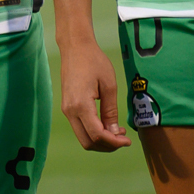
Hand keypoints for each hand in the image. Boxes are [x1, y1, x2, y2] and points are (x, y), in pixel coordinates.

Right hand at [58, 36, 129, 151]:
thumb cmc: (94, 61)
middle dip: (107, 146)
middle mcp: (70, 110)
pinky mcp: (67, 107)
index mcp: (80, 105)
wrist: (74, 47)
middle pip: (87, 142)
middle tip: (124, 140)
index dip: (113, 143)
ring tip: (117, 132)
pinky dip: (94, 132)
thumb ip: (111, 111)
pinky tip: (107, 125)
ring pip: (83, 137)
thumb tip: (114, 133)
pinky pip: (80, 127)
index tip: (127, 141)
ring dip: (101, 140)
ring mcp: (67, 110)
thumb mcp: (109, 85)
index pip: (96, 135)